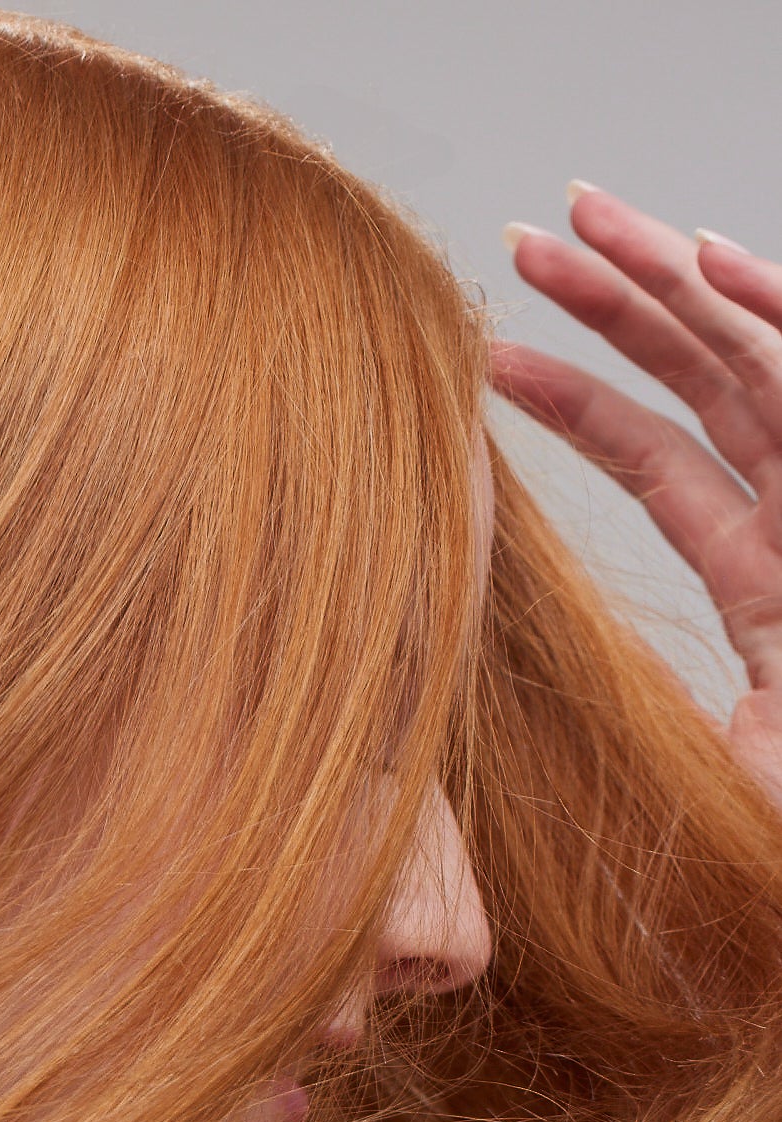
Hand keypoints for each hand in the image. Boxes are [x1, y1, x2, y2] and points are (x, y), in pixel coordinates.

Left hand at [491, 184, 781, 805]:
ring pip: (749, 351)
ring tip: (585, 219)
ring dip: (668, 276)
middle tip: (524, 238)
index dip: (575, 402)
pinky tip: (706, 258)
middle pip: (696, 378)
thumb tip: (638, 751)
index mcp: (760, 572)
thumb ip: (696, 747)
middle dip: (614, 301)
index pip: (654, 460)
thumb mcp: (753, 779)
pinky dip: (769, 310)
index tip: (491, 358)